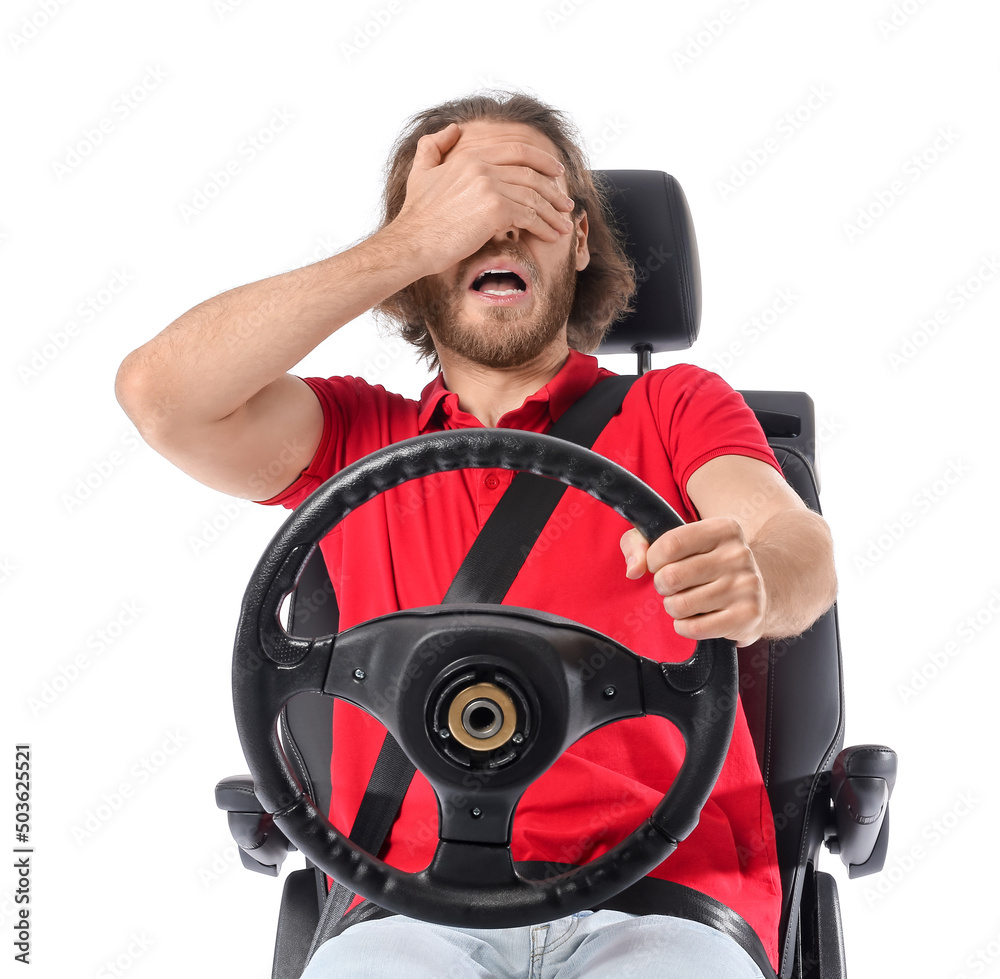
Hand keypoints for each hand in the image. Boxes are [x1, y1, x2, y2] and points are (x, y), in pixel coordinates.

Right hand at [389, 123, 576, 276]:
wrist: (412, 243)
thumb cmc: (416, 216)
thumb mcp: (420, 172)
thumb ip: (434, 146)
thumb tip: (453, 129)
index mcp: (471, 156)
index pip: (517, 151)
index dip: (542, 161)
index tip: (557, 172)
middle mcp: (482, 166)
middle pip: (531, 175)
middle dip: (554, 190)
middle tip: (566, 204)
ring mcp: (490, 186)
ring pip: (534, 197)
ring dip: (553, 213)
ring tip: (564, 225)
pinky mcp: (495, 210)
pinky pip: (530, 216)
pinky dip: (545, 227)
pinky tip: (552, 236)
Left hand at [620, 518, 766, 646]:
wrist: (760, 589)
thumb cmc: (707, 562)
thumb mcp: (678, 540)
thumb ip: (640, 542)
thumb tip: (634, 569)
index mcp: (723, 529)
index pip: (670, 544)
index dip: (653, 560)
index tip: (658, 564)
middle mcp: (739, 555)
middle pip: (672, 576)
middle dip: (662, 585)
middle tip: (673, 586)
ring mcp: (746, 586)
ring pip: (681, 605)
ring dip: (673, 607)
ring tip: (686, 600)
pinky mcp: (747, 616)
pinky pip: (694, 629)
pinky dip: (684, 626)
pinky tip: (695, 617)